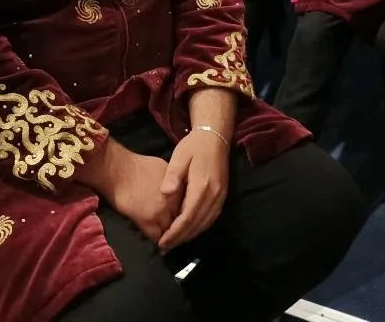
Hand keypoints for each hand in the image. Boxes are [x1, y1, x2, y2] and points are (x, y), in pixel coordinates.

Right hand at [108, 150, 180, 244]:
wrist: (119, 170)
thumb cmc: (139, 166)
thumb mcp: (165, 169)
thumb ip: (175, 184)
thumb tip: (177, 192)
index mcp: (179, 187)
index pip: (190, 207)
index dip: (188, 216)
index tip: (186, 223)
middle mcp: (174, 200)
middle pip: (183, 220)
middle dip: (182, 228)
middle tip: (180, 236)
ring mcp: (161, 211)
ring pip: (171, 231)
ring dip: (170, 237)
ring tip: (169, 243)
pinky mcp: (147, 221)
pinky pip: (156, 237)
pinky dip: (158, 241)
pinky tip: (159, 245)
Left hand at [157, 128, 230, 252]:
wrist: (215, 137)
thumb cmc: (193, 146)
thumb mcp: (179, 157)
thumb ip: (172, 176)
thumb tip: (164, 193)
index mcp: (202, 186)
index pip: (187, 217)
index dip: (174, 232)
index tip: (161, 242)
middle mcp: (214, 195)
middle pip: (197, 224)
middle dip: (180, 238)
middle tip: (164, 248)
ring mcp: (221, 196)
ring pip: (206, 223)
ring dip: (190, 236)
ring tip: (174, 243)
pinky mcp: (223, 195)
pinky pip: (211, 218)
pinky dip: (200, 228)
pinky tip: (190, 231)